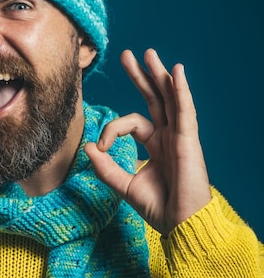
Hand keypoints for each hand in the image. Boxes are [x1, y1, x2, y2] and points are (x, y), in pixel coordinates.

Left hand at [85, 48, 211, 235]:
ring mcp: (180, 136)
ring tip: (149, 53)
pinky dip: (181, 91)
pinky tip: (176, 73)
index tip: (99, 147)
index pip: (131, 122)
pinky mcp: (189, 141)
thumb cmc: (159, 207)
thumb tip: (88, 146)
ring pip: (169, 98)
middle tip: (128, 55)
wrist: (180, 224)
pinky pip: (185, 111)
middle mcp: (169, 136)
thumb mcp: (124, 186)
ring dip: (159, 75)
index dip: (112, 129)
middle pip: (154, 98)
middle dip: (141, 76)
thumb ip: (106, 168)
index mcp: (156, 144)